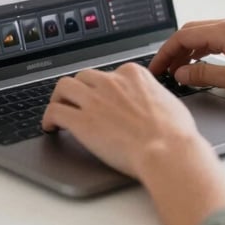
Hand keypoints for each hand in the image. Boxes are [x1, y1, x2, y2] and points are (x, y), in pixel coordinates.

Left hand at [42, 63, 199, 178]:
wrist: (168, 150)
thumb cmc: (176, 133)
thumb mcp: (169, 101)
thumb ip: (154, 96)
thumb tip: (154, 102)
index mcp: (132, 74)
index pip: (110, 73)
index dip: (103, 87)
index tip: (101, 97)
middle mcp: (111, 82)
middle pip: (84, 76)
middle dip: (80, 89)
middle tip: (77, 102)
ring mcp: (94, 100)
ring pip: (64, 87)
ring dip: (59, 98)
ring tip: (58, 109)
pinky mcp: (82, 120)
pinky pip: (55, 111)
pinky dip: (49, 117)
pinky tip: (50, 127)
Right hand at [149, 17, 224, 97]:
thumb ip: (204, 74)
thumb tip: (181, 73)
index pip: (183, 36)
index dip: (166, 52)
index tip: (157, 66)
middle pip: (191, 31)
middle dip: (174, 50)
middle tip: (164, 69)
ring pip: (203, 34)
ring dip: (188, 50)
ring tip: (179, 69)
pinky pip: (216, 37)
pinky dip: (203, 49)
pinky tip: (201, 62)